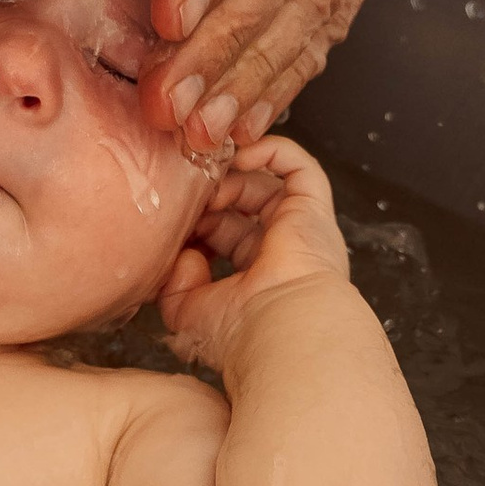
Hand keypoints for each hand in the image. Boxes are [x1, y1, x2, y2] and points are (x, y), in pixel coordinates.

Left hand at [159, 138, 350, 371]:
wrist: (281, 331)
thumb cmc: (240, 334)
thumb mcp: (187, 310)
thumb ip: (175, 281)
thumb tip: (180, 254)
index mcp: (255, 277)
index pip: (222, 232)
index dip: (195, 221)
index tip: (170, 221)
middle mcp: (280, 251)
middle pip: (240, 204)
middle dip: (208, 197)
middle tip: (185, 198)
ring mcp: (299, 229)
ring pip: (263, 182)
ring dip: (230, 178)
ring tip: (208, 187)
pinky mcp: (314, 209)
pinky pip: (299, 166)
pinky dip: (269, 151)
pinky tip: (239, 159)